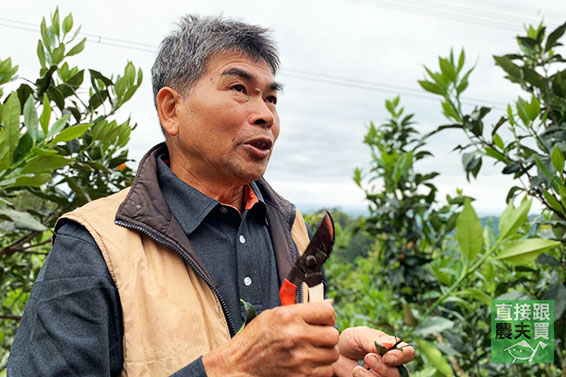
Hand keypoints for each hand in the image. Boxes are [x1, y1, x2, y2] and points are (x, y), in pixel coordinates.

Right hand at [203, 300, 339, 376]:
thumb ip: (300, 310)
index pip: (328, 311)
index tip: (323, 320)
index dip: (327, 316)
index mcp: (289, 316)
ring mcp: (300, 358)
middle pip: (333, 334)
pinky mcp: (302, 376)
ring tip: (311, 350)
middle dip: (326, 335)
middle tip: (316, 337)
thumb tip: (329, 304)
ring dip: (325, 352)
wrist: (240, 365)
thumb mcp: (273, 315)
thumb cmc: (255, 339)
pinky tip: (308, 363)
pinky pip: (327, 370)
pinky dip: (321, 368)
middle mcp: (296, 336)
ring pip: (332, 354)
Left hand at [333, 326, 413, 376]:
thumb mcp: (359, 335)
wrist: (335, 353)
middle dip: (384, 368)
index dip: (401, 356)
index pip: (408, 353)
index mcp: (393, 349)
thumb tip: (391, 344)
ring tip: (357, 368)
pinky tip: (355, 372)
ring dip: (373, 376)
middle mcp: (392, 365)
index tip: (387, 356)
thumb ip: (373, 340)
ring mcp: (383, 376)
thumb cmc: (350, 341)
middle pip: (400, 373)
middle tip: (368, 358)